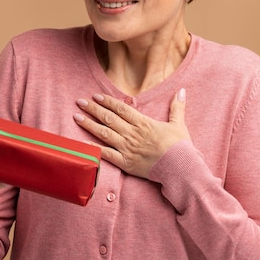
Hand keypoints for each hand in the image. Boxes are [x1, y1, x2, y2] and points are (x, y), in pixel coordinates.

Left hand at [73, 88, 189, 178]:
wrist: (180, 168)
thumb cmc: (180, 147)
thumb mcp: (179, 124)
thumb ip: (177, 107)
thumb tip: (182, 91)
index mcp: (143, 123)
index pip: (121, 108)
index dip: (107, 101)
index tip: (96, 96)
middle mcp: (132, 133)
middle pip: (109, 118)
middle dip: (93, 109)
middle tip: (80, 102)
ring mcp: (127, 148)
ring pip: (104, 133)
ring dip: (89, 124)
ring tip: (76, 117)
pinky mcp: (125, 163)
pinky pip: (106, 154)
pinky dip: (93, 148)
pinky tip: (82, 143)